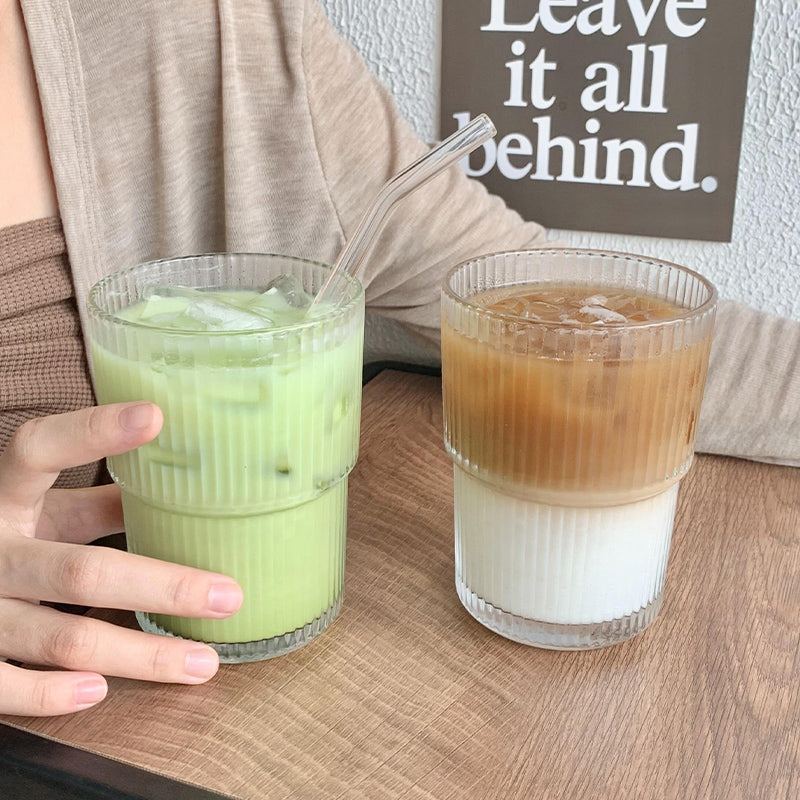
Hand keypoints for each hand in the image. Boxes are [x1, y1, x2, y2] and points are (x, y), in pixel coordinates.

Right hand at [0, 402, 242, 716]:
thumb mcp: (45, 508)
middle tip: (229, 596)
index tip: (156, 416)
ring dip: (139, 654)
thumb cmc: (7, 532)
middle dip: (162, 586)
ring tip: (204, 662)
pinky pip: (6, 687)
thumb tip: (184, 490)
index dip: (92, 433)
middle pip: (80, 571)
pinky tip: (101, 691)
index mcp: (4, 495)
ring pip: (63, 638)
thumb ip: (100, 500)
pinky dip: (52, 695)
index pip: (39, 450)